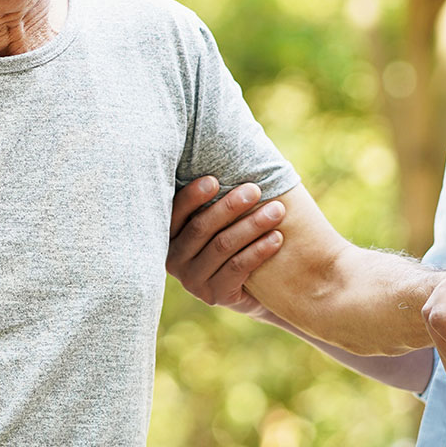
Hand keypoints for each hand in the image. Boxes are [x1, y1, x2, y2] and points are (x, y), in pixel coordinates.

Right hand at [167, 176, 285, 310]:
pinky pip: (236, 268)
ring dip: (252, 225)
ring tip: (276, 210)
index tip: (215, 180)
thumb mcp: (221, 219)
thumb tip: (227, 151)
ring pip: (222, 246)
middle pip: (200, 228)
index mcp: (168, 236)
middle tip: (255, 190)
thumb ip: (215, 197)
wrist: (255, 289)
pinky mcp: (213, 295)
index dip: (192, 196)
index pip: (174, 213)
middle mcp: (173, 259)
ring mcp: (191, 281)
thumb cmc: (237, 240)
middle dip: (230, 206)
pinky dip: (259, 250)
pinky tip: (277, 238)